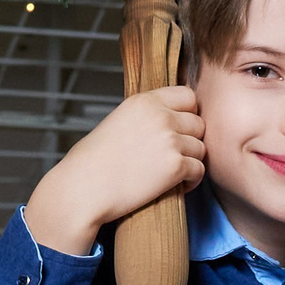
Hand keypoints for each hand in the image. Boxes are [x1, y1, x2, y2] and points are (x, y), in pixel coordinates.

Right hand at [23, 86, 204, 254]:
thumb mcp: (117, 121)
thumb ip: (146, 116)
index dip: (187, 114)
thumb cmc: (93, 162)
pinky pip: (199, 170)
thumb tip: (171, 120)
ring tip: (173, 173)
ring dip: (191, 161)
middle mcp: (160, 116)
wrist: (83, 188)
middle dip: (190, 140)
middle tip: (174, 156)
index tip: (178, 130)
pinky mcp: (175, 166)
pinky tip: (177, 185)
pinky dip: (192, 180)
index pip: (188, 96)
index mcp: (145, 101)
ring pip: (201, 148)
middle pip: (198, 123)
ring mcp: (170, 140)